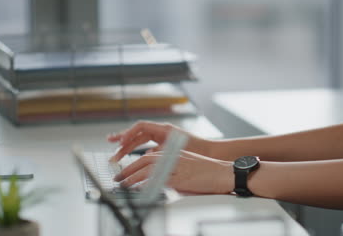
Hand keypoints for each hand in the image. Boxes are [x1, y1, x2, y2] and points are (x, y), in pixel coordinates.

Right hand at [108, 121, 209, 162]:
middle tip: (111, 149)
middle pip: (138, 133)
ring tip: (115, 153)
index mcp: (164, 129)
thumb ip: (159, 154)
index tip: (120, 142)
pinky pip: (147, 146)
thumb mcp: (176, 152)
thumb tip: (145, 159)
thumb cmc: (196, 150)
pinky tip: (130, 157)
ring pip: (141, 140)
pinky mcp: (164, 145)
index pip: (141, 126)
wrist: (210, 152)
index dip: (129, 133)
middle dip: (124, 141)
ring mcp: (163, 137)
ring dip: (128, 146)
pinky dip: (137, 150)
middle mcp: (162, 131)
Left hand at [114, 150, 233, 193]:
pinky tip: (141, 188)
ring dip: (134, 176)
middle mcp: (175, 158)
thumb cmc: (209, 170)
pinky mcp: (183, 177)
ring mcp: (178, 167)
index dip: (134, 164)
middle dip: (129, 169)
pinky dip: (149, 183)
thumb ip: (172, 169)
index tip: (124, 172)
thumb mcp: (187, 165)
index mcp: (175, 154)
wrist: (225, 172)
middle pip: (146, 160)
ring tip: (123, 184)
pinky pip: (162, 180)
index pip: (149, 156)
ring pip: (151, 169)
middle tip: (117, 178)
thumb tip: (158, 178)